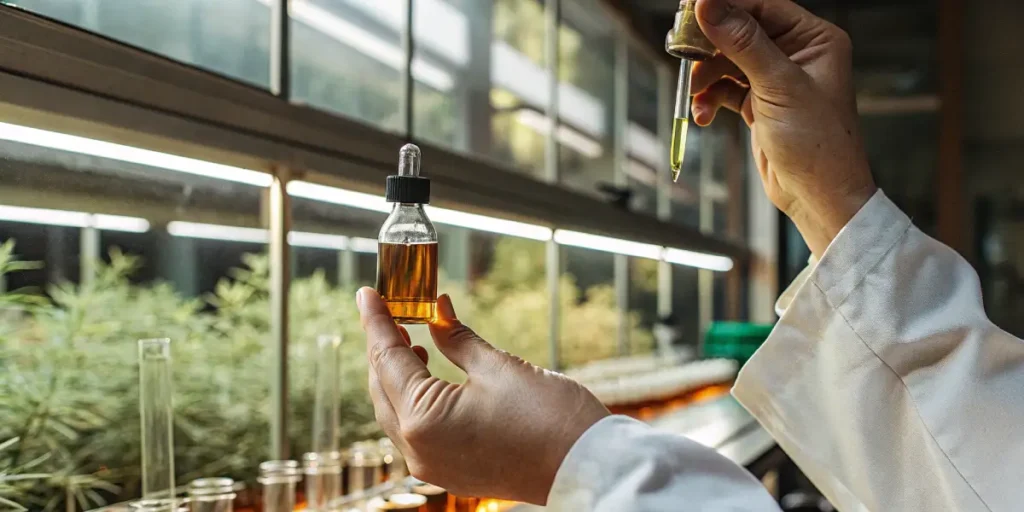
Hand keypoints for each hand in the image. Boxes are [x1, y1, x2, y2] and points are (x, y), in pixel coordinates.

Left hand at [357, 288, 609, 504]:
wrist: (586, 466)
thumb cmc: (550, 417)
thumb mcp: (498, 366)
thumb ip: (457, 338)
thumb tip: (437, 310)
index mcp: (424, 420)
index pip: (386, 359)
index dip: (376, 321)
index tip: (367, 294)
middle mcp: (419, 450)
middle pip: (382, 388)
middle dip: (383, 348)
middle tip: (389, 311)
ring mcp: (433, 466)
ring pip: (396, 412)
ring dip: (397, 375)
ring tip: (411, 339)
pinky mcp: (451, 472)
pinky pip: (416, 432)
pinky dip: (415, 400)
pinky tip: (430, 376)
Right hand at [691, 0, 876, 255]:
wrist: (819, 197)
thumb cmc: (819, 145)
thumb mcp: (779, 87)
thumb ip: (743, 43)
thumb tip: (710, 6)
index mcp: (814, 40)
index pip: (762, 7)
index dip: (725, 6)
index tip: (690, 9)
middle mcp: (796, 54)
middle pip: (739, 31)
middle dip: (709, 44)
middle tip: (683, 50)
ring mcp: (776, 79)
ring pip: (727, 61)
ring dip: (706, 77)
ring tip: (696, 94)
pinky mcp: (759, 103)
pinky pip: (725, 89)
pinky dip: (710, 98)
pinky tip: (704, 114)